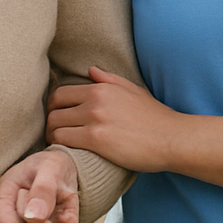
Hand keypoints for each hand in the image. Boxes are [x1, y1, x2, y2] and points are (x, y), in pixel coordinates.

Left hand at [46, 66, 180, 173]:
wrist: (172, 138)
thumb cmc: (155, 117)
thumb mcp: (133, 91)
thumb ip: (109, 80)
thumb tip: (90, 70)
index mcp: (100, 88)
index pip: (60, 93)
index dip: (55, 108)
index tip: (59, 119)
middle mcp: (94, 100)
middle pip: (53, 109)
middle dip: (51, 122)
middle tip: (57, 134)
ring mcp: (94, 119)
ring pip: (55, 126)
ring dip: (53, 137)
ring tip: (61, 145)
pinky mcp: (96, 139)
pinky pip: (64, 141)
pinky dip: (61, 147)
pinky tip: (68, 153)